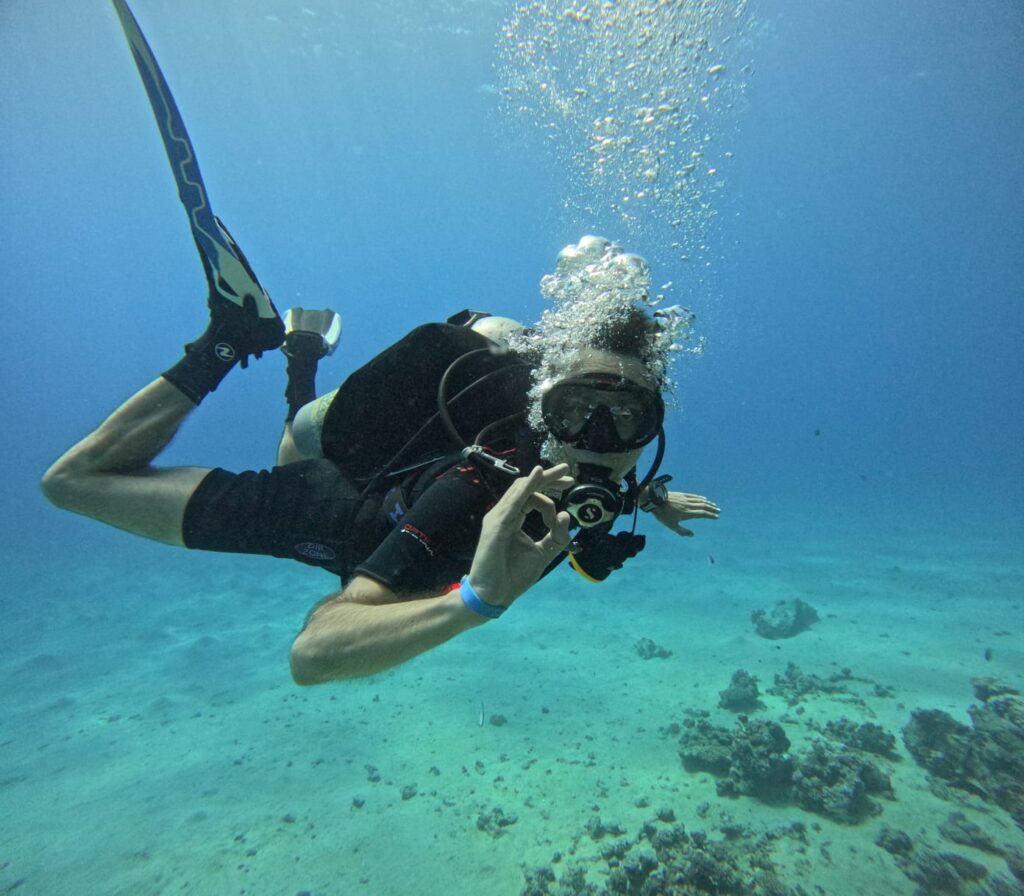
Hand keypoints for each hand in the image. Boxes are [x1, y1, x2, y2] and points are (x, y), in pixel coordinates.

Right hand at [467, 465, 573, 607]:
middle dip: (548, 478)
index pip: (532, 498)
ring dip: (541, 478)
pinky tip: (538, 477)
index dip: (551, 496)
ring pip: (520, 489)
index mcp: (514, 520)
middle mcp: (505, 515)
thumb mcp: (542, 554)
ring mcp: (498, 518)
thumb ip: (556, 538)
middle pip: (526, 487)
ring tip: (560, 470)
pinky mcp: (496, 525)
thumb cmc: (512, 576)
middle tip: (567, 470)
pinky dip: (526, 488)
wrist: (493, 595)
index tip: (563, 515)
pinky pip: (513, 502)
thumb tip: (566, 515)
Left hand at [651, 491, 719, 536]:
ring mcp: (685, 499)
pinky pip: (694, 496)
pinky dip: (700, 498)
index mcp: (687, 513)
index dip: (710, 515)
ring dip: (708, 503)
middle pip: (703, 506)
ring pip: (700, 500)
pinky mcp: (682, 495)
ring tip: (714, 505)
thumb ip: (682, 531)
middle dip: (712, 509)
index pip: (702, 514)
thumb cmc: (662, 514)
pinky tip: (704, 498)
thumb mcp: (671, 525)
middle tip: (718, 511)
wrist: (655, 500)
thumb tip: (692, 535)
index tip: (716, 517)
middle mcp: (688, 505)